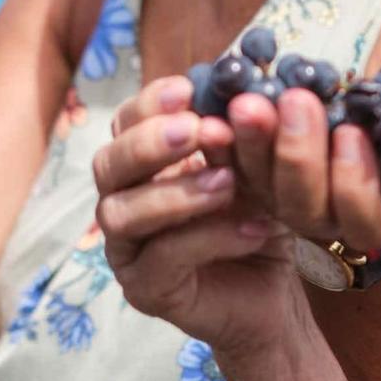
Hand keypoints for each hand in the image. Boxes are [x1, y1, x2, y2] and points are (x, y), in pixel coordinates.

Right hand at [94, 77, 297, 353]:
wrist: (273, 292)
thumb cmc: (255, 218)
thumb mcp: (252, 170)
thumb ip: (236, 139)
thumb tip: (240, 98)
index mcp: (142, 164)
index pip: (124, 123)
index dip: (149, 104)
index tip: (187, 89)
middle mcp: (122, 202)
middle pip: (106, 165)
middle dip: (150, 143)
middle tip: (197, 130)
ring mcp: (127, 250)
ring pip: (120, 214)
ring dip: (175, 192)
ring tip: (227, 182)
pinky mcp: (145, 290)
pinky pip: (162, 258)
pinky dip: (210, 237)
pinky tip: (253, 228)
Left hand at [221, 86, 380, 254]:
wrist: (361, 157)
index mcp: (377, 220)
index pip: (364, 216)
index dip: (356, 181)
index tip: (351, 133)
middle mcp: (326, 224)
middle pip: (305, 205)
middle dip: (299, 153)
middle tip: (297, 100)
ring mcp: (285, 208)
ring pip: (263, 190)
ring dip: (254, 145)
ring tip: (249, 101)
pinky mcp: (251, 186)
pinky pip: (231, 171)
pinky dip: (221, 145)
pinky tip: (210, 115)